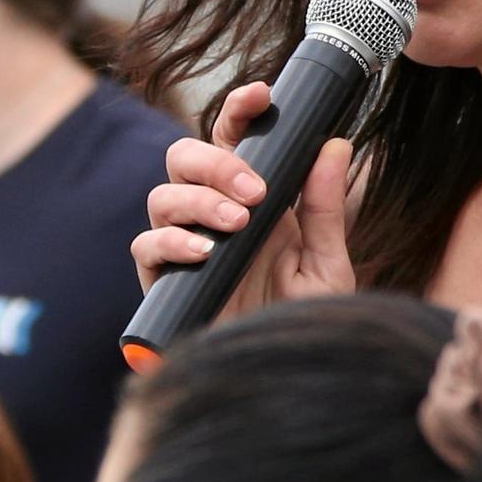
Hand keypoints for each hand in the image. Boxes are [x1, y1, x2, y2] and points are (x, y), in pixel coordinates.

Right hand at [133, 80, 356, 310]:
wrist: (280, 388)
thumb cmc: (301, 329)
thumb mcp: (326, 268)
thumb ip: (324, 209)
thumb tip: (335, 143)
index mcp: (253, 203)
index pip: (233, 140)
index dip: (239, 110)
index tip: (260, 94)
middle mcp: (212, 218)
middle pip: (185, 158)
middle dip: (215, 162)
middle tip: (254, 190)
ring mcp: (183, 249)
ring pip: (162, 196)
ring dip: (198, 201)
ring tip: (236, 225)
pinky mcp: (163, 285)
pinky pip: (146, 247)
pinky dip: (172, 243)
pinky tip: (205, 253)